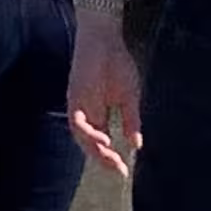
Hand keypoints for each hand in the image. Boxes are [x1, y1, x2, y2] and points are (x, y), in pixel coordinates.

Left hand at [67, 5, 142, 178]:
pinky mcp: (74, 96)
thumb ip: (131, 121)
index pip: (101, 144)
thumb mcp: (130, 97)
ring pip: (80, 136)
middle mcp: (86, 114)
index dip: (111, 159)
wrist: (106, 39)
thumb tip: (136, 145)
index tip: (124, 171)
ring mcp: (79, 106)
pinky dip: (88, 132)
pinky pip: (77, 120)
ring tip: (110, 156)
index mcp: (99, 115)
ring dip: (94, 149)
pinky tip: (103, 138)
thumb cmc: (118, 64)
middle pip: (89, 145)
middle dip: (103, 159)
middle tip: (118, 169)